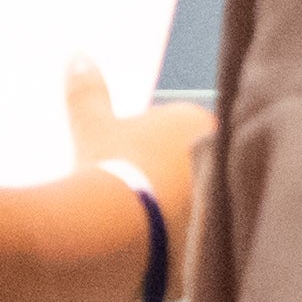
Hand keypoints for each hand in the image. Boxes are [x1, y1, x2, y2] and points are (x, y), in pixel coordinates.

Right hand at [62, 69, 210, 261]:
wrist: (120, 235)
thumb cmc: (111, 169)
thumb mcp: (93, 125)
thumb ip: (89, 91)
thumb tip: (79, 55)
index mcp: (198, 123)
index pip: (181, 125)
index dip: (154, 141)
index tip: (132, 158)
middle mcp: (220, 157)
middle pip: (193, 162)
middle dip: (172, 172)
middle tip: (136, 189)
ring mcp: (221, 199)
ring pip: (197, 198)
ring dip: (177, 205)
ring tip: (141, 220)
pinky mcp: (215, 240)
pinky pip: (196, 235)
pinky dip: (179, 237)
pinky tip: (153, 245)